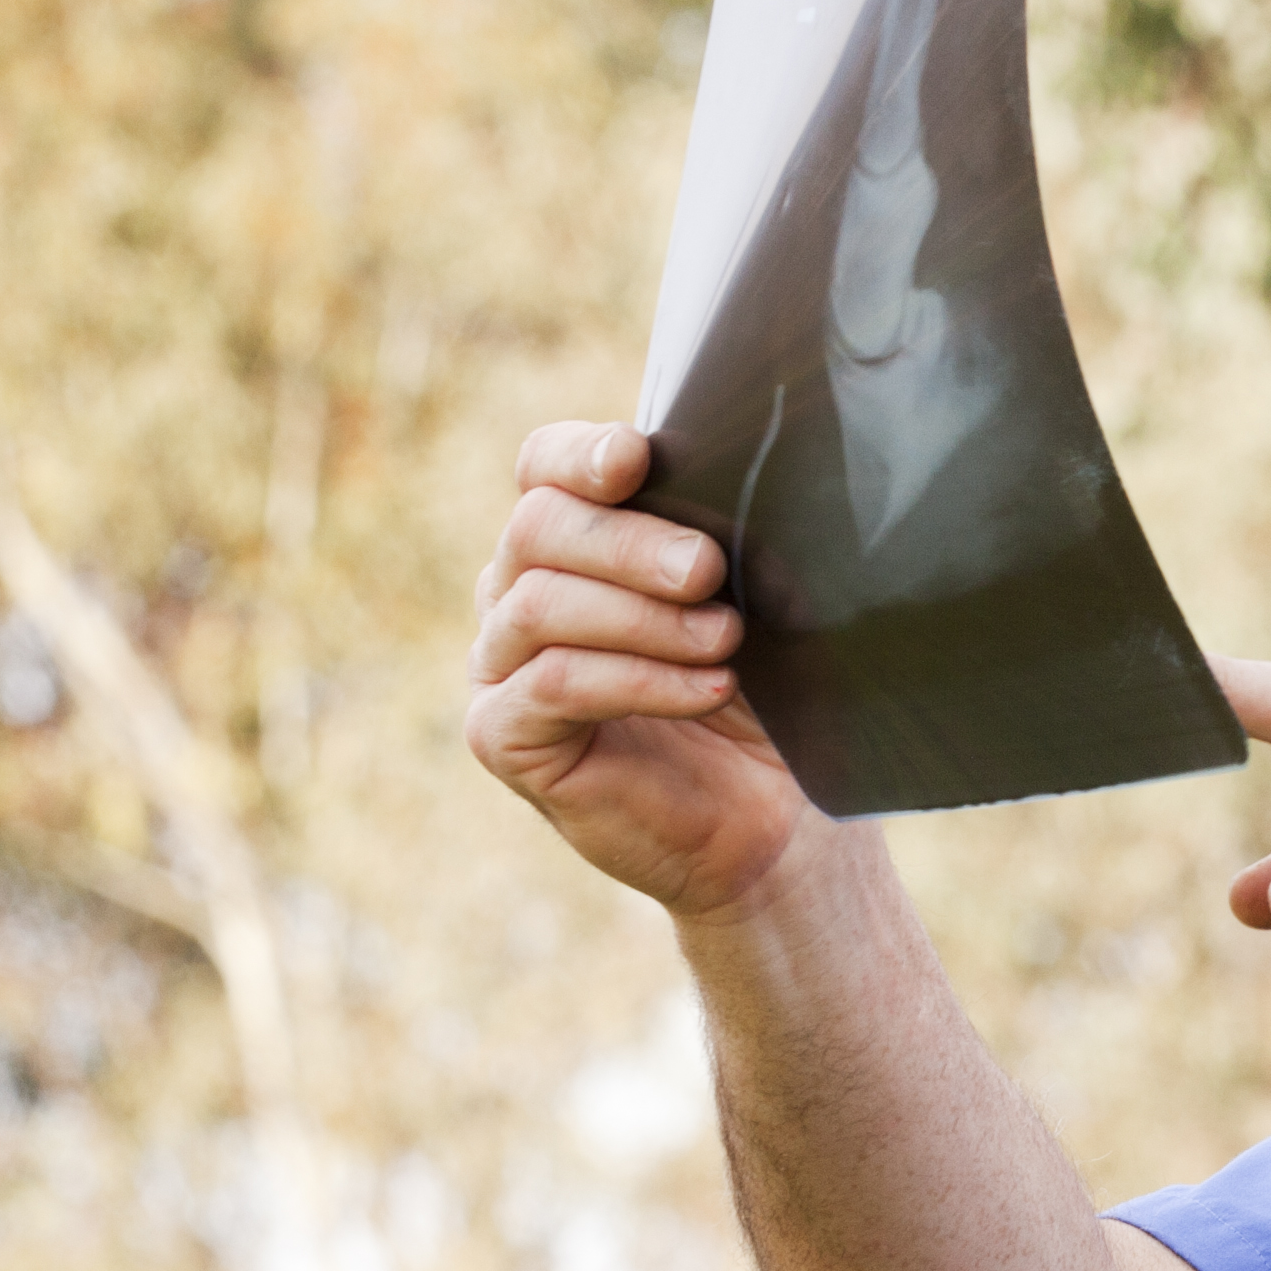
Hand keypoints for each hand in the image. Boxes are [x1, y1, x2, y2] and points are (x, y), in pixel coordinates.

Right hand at [466, 421, 819, 919]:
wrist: (770, 816)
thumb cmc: (763, 695)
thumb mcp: (749, 600)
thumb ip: (716, 536)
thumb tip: (741, 470)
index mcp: (572, 542)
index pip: (543, 468)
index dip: (580, 454)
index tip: (636, 459)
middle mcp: (517, 594)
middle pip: (537, 527)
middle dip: (629, 542)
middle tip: (709, 570)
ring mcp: (500, 667)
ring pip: (538, 605)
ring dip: (643, 617)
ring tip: (726, 638)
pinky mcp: (502, 737)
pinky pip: (552, 685)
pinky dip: (638, 679)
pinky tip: (709, 690)